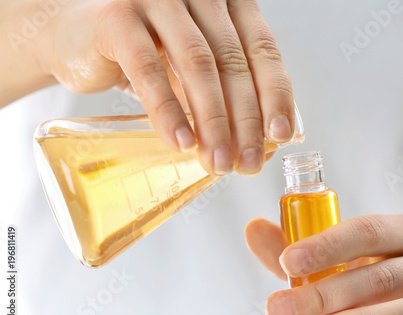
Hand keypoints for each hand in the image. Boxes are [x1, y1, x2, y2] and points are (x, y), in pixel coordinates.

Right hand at [38, 0, 293, 174]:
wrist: (74, 35)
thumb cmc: (142, 52)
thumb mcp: (189, 69)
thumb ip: (222, 94)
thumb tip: (261, 145)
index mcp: (224, 1)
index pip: (261, 48)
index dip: (274, 94)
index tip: (280, 135)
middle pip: (233, 61)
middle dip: (244, 119)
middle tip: (247, 162)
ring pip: (198, 65)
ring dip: (212, 120)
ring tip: (217, 160)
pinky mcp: (117, 17)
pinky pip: (148, 71)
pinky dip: (167, 110)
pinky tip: (180, 141)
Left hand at [245, 215, 402, 314]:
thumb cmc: (376, 273)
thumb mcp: (344, 258)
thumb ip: (299, 247)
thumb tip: (253, 228)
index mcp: (402, 230)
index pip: (366, 231)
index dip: (327, 245)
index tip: (288, 262)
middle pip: (378, 275)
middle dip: (324, 293)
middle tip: (278, 308)